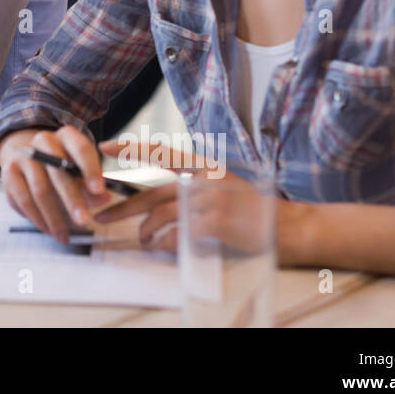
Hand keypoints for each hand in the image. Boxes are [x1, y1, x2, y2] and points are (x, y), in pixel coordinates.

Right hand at [0, 126, 111, 243]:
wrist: (27, 153)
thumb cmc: (62, 164)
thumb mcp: (80, 168)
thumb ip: (92, 185)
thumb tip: (104, 199)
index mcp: (65, 136)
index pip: (80, 149)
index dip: (91, 169)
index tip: (100, 191)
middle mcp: (42, 141)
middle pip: (57, 171)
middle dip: (72, 199)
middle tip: (84, 221)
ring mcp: (22, 157)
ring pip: (39, 189)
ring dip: (53, 216)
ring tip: (64, 235)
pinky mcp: (8, 174)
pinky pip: (22, 200)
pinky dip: (37, 218)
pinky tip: (48, 230)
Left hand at [91, 137, 305, 258]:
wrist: (291, 226)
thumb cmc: (256, 210)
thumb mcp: (225, 185)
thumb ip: (195, 187)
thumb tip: (161, 202)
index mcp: (205, 167)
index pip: (162, 152)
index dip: (132, 147)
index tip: (105, 145)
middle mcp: (204, 180)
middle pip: (152, 193)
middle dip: (124, 208)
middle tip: (102, 216)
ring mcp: (209, 200)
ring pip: (161, 216)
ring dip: (147, 232)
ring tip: (145, 240)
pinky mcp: (215, 223)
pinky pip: (177, 235)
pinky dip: (167, 244)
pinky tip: (167, 248)